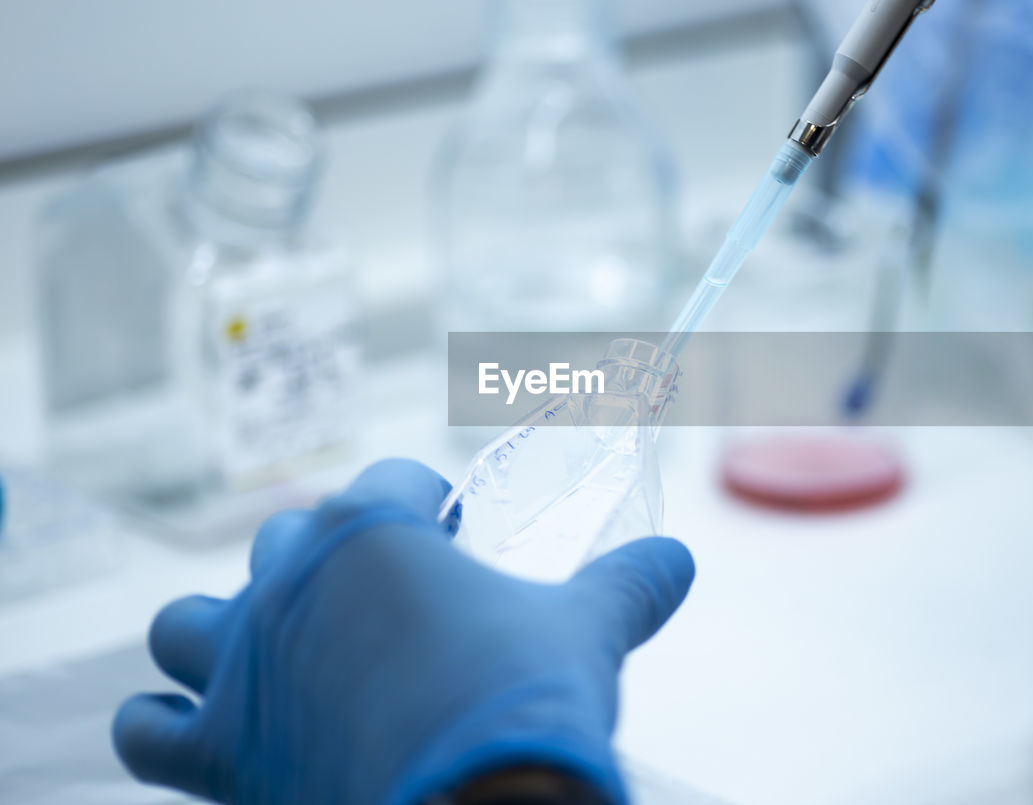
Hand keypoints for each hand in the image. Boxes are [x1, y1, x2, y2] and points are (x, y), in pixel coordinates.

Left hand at [113, 459, 694, 803]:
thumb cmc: (529, 701)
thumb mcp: (586, 631)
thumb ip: (628, 586)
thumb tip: (679, 562)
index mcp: (375, 534)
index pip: (392, 485)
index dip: (424, 502)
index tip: (450, 529)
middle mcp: (292, 586)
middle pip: (285, 539)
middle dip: (327, 556)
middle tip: (380, 599)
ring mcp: (243, 669)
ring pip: (185, 624)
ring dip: (219, 631)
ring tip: (271, 650)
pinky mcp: (218, 754)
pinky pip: (148, 729)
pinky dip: (167, 724)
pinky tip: (203, 728)